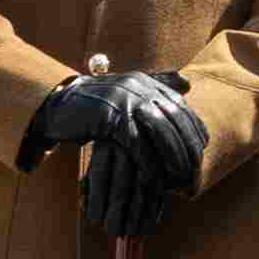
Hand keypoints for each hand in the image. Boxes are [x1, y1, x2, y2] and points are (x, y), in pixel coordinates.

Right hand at [29, 71, 204, 239]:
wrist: (58, 105)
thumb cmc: (95, 104)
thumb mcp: (127, 90)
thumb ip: (157, 84)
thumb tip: (188, 83)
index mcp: (145, 81)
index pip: (180, 105)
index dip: (192, 127)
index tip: (201, 147)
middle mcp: (138, 87)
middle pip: (174, 118)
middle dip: (187, 145)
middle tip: (195, 167)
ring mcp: (124, 100)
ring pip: (160, 130)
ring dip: (173, 156)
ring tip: (181, 175)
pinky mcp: (110, 117)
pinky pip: (136, 143)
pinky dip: (149, 162)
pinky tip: (156, 178)